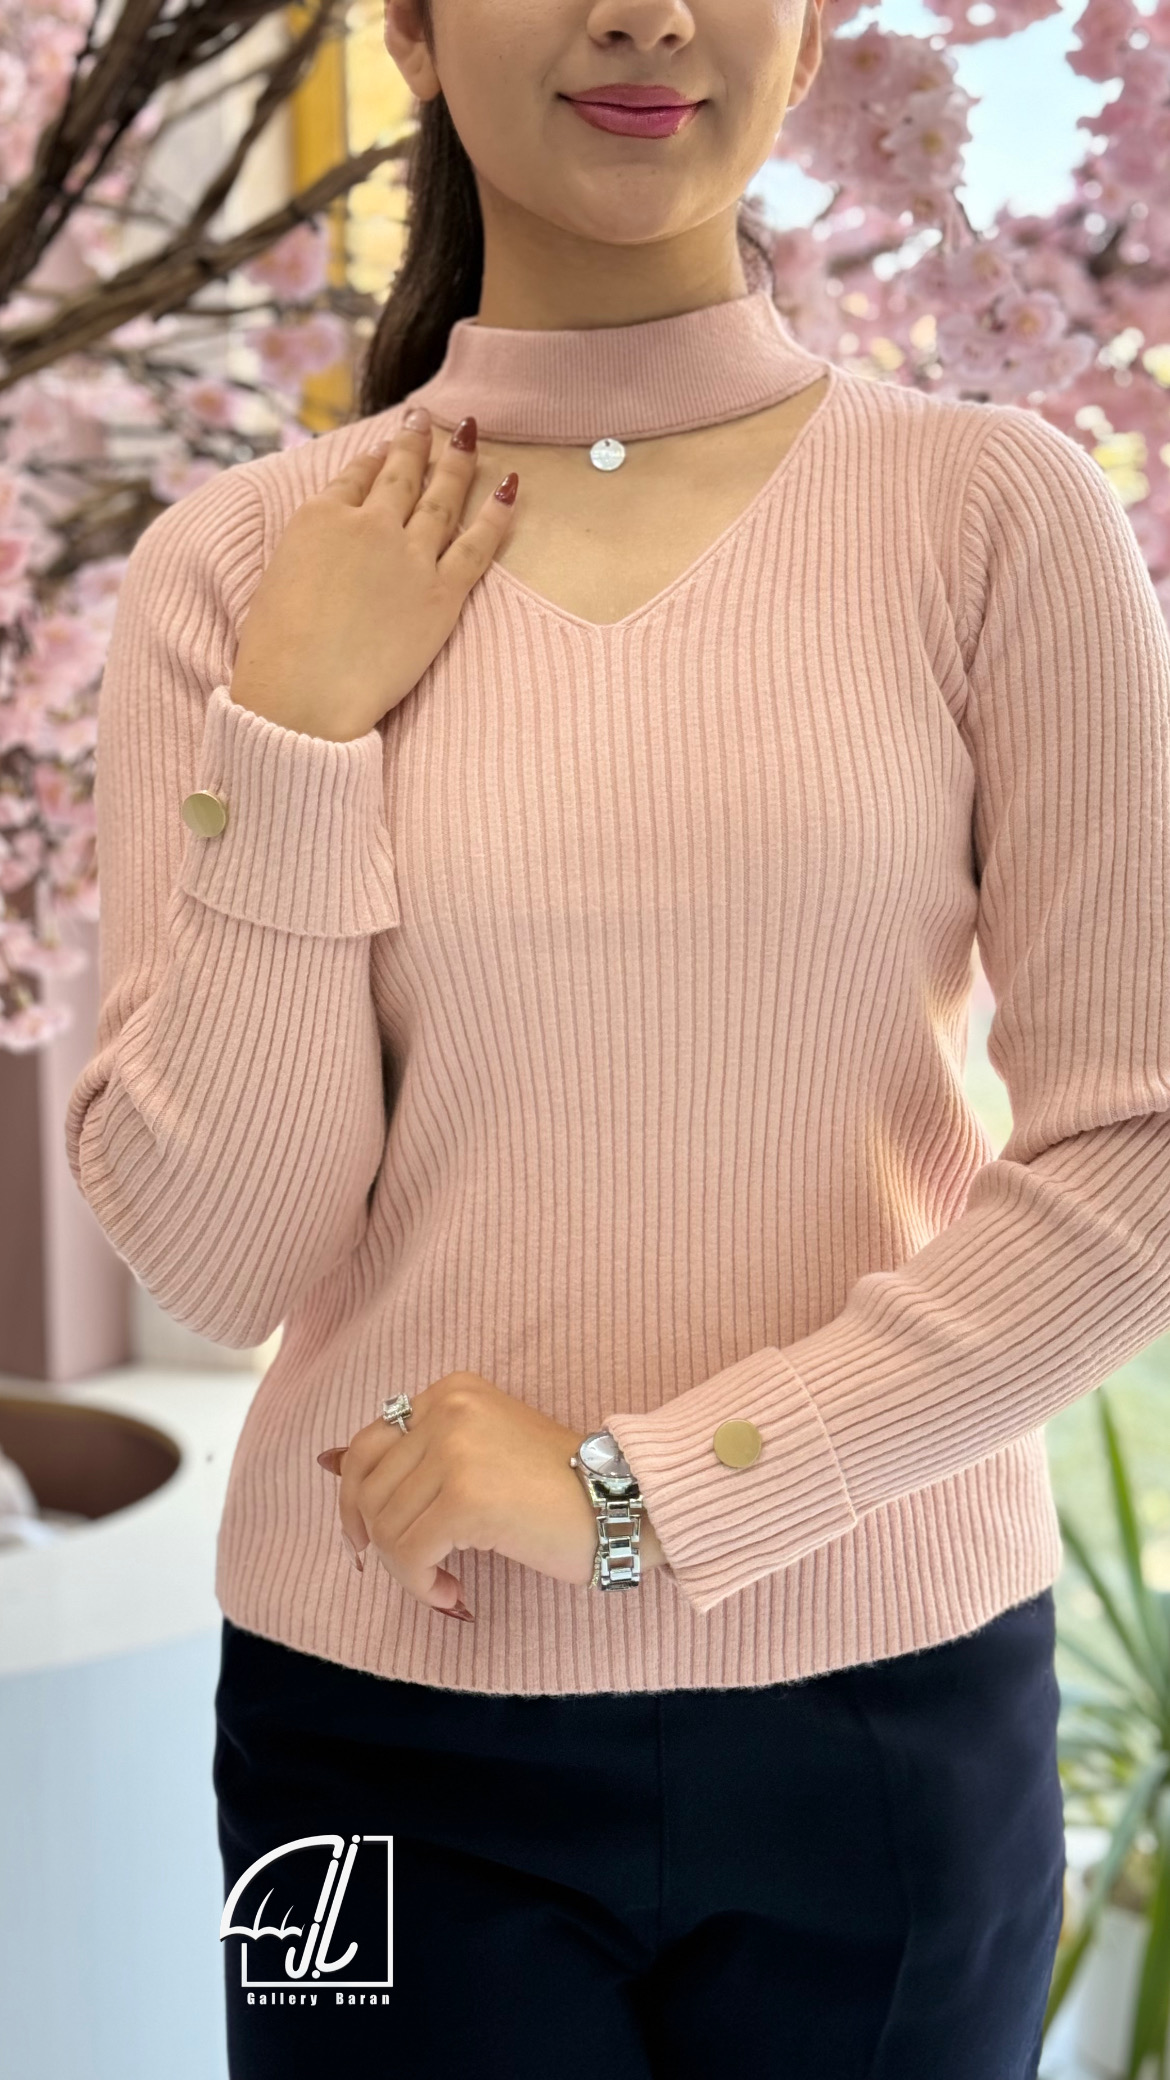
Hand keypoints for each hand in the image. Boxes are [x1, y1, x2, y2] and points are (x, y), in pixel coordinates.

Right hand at [229, 410, 518, 742]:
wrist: (305, 695)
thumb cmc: (276, 653)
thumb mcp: (277, 579)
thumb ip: (308, 549)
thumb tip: (324, 540)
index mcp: (319, 518)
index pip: (353, 477)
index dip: (372, 460)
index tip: (383, 448)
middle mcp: (368, 525)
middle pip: (399, 475)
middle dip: (414, 442)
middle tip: (425, 418)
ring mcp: (409, 557)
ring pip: (441, 497)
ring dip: (457, 462)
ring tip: (468, 433)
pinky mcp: (442, 594)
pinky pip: (477, 545)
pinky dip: (497, 514)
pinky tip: (510, 488)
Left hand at [316, 1371, 665, 1618]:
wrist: (625, 1502)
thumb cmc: (557, 1489)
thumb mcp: (479, 1450)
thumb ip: (413, 1453)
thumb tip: (325, 1462)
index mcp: (449, 1392)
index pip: (366, 1446)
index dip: (356, 1501)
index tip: (368, 1540)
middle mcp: (447, 1408)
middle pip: (366, 1488)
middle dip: (378, 1541)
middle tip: (415, 1571)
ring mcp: (455, 1448)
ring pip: (384, 1526)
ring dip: (407, 1570)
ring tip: (444, 1583)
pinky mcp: (465, 1495)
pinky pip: (409, 1553)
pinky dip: (422, 1585)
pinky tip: (454, 1594)